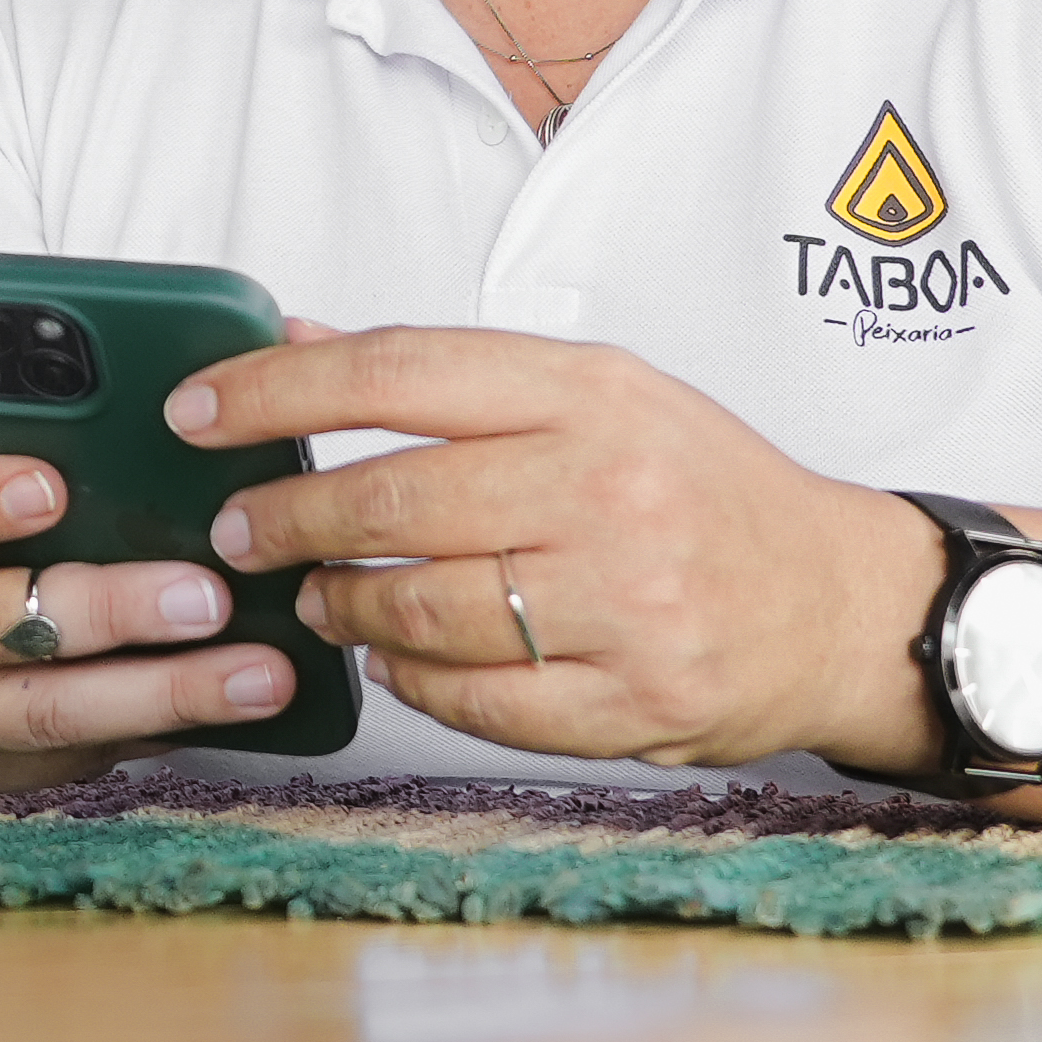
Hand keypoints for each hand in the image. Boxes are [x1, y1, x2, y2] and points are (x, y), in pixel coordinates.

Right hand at [0, 411, 298, 785]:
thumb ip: (7, 426)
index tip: (50, 486)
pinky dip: (148, 733)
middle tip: (206, 594)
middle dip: (103, 611)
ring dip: (155, 694)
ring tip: (254, 675)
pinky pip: (63, 756)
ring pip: (35, 711)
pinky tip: (223, 711)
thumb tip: (136, 396)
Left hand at [169, 327, 939, 772]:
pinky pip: (480, 701)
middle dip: (289, 516)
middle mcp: (609, 488)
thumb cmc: (706, 488)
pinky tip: (395, 657)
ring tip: (318, 595)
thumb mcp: (597, 393)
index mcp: (591, 392)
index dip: (277, 390)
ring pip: (425, 609)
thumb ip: (447, 374)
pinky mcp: (639, 702)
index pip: (398, 370)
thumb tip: (292, 339)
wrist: (843, 600)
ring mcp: (627, 602)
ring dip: (343, 606)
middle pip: (396, 497)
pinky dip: (414, 682)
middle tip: (243, 529)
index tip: (198, 412)